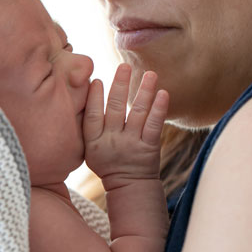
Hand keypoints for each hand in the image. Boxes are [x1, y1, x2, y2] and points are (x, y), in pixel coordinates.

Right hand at [83, 64, 168, 188]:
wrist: (129, 186)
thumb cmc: (107, 161)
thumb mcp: (90, 148)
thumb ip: (89, 124)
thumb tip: (87, 89)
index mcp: (93, 142)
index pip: (92, 116)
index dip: (94, 97)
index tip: (96, 79)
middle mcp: (112, 142)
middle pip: (115, 109)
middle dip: (120, 86)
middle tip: (124, 65)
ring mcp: (131, 144)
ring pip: (138, 114)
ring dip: (144, 91)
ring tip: (150, 74)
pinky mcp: (149, 148)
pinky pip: (154, 126)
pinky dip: (159, 109)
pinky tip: (163, 93)